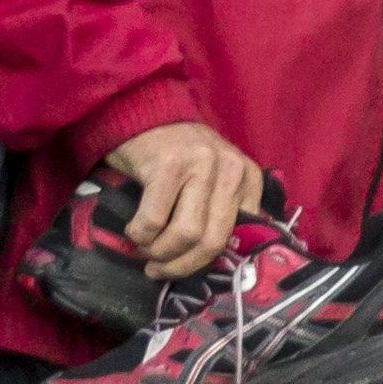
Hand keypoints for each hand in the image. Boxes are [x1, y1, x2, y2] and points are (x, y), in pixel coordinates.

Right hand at [102, 120, 267, 279]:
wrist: (144, 113)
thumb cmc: (177, 155)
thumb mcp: (215, 179)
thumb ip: (223, 210)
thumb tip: (222, 260)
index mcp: (247, 177)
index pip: (236, 237)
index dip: (206, 262)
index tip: (183, 267)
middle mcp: (230, 169)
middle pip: (212, 241)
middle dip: (182, 266)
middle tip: (159, 270)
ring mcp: (200, 165)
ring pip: (186, 234)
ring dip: (160, 253)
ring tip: (145, 250)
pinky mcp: (168, 165)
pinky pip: (154, 220)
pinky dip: (141, 235)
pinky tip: (134, 232)